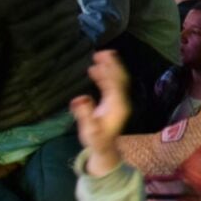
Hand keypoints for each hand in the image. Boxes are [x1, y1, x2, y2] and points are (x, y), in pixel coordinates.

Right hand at [69, 51, 129, 176]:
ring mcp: (118, 101)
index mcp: (117, 106)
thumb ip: (85, 115)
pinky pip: (112, 84)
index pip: (115, 85)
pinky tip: (96, 68)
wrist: (105, 149)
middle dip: (112, 65)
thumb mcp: (90, 130)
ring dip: (110, 67)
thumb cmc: (97, 141)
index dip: (109, 73)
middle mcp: (120, 101)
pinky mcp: (113, 102)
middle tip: (102, 52)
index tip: (99, 63)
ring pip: (117, 80)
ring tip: (99, 55)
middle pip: (119, 79)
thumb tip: (80, 98)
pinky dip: (105, 75)